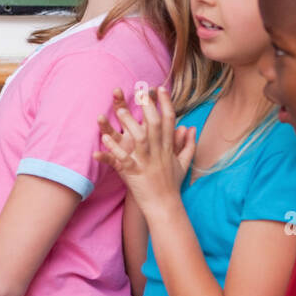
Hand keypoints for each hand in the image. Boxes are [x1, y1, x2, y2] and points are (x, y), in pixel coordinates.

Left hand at [94, 85, 195, 211]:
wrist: (165, 207)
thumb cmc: (172, 185)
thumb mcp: (184, 163)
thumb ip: (188, 144)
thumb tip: (191, 128)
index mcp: (168, 148)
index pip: (169, 120)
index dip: (165, 103)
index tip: (160, 88)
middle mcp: (159, 152)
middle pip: (154, 124)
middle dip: (147, 106)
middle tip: (139, 90)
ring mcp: (146, 162)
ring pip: (138, 138)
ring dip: (128, 124)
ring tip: (118, 110)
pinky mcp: (134, 173)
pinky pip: (122, 159)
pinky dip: (113, 149)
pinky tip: (104, 139)